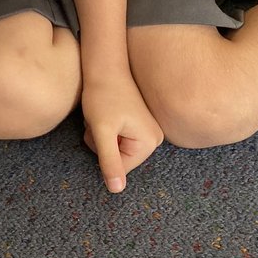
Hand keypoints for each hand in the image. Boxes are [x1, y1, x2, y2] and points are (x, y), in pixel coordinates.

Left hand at [81, 76, 163, 193]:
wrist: (104, 67)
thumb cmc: (102, 95)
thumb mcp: (102, 130)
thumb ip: (110, 160)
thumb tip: (117, 190)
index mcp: (150, 142)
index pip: (121, 167)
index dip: (104, 151)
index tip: (103, 128)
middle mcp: (155, 138)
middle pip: (120, 158)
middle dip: (104, 143)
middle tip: (101, 121)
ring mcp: (149, 130)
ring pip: (116, 148)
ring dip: (103, 135)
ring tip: (104, 116)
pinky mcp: (139, 124)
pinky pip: (118, 138)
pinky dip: (107, 129)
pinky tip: (107, 114)